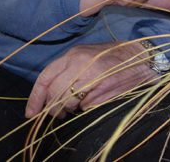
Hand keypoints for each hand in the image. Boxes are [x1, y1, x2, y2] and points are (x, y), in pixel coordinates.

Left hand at [25, 41, 153, 118]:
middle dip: (53, 108)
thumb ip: (67, 71)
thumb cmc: (110, 58)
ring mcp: (93, 74)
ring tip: (77, 106)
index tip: (31, 114)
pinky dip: (86, 107)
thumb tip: (48, 96)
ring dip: (70, 109)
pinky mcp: (105, 86)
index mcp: (73, 55)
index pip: (45, 78)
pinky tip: (93, 101)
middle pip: (54, 93)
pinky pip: (86, 105)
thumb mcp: (85, 57)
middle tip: (59, 114)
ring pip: (68, 101)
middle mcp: (80, 63)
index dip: (35, 98)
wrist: (139, 55)